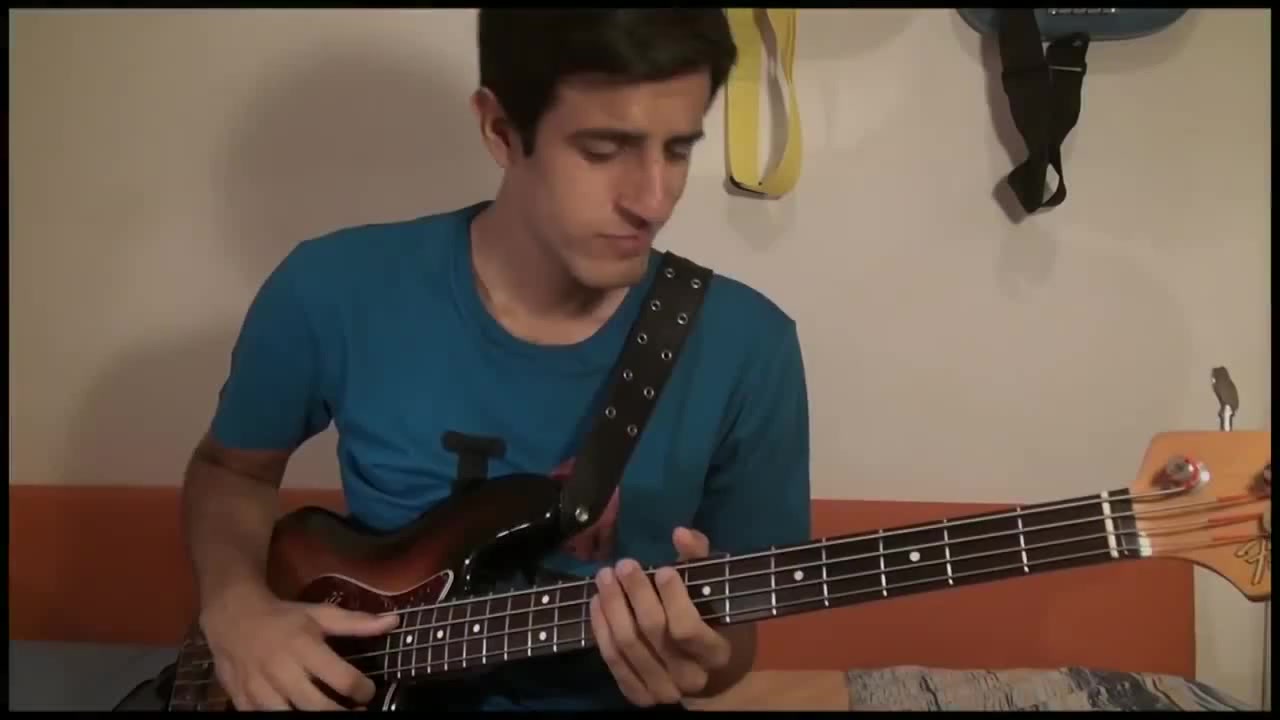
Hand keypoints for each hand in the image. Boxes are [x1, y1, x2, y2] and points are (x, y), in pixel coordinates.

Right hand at [199, 586, 399, 709]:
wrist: (233, 617)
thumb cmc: (284, 617)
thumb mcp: (320, 614)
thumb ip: (357, 622)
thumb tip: (394, 621)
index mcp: (305, 647)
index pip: (344, 680)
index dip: (363, 691)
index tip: (368, 691)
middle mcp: (283, 671)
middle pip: (319, 708)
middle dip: (344, 714)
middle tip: (357, 712)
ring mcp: (260, 689)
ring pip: (291, 718)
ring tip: (332, 714)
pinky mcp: (243, 700)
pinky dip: (285, 719)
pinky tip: (300, 713)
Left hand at [590, 527, 731, 706]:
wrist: (711, 676)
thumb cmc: (715, 623)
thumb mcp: (716, 591)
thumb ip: (700, 560)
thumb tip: (680, 533)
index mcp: (716, 654)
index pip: (687, 629)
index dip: (672, 598)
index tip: (662, 570)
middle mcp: (690, 678)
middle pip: (652, 633)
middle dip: (635, 593)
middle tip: (623, 565)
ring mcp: (663, 690)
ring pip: (627, 646)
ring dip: (612, 607)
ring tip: (604, 578)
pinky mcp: (639, 695)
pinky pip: (613, 661)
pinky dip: (601, 629)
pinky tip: (597, 603)